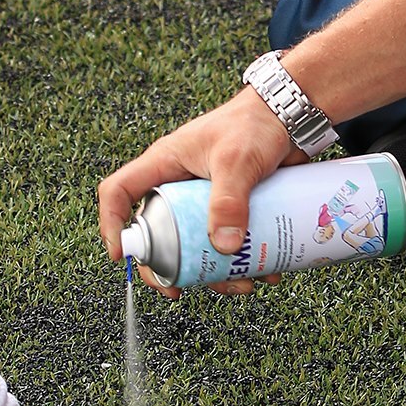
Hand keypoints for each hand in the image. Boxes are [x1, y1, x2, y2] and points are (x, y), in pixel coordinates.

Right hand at [98, 87, 303, 299]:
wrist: (292, 117)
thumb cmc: (255, 123)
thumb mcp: (237, 161)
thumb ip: (229, 201)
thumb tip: (223, 247)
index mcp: (164, 165)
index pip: (119, 192)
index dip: (112, 224)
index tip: (120, 256)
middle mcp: (178, 185)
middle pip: (157, 233)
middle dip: (170, 266)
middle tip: (181, 288)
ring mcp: (204, 201)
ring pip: (196, 246)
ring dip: (215, 272)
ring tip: (243, 284)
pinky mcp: (231, 210)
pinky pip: (228, 244)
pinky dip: (244, 263)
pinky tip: (266, 271)